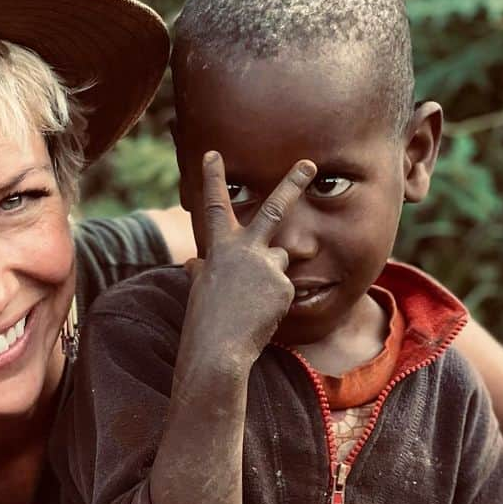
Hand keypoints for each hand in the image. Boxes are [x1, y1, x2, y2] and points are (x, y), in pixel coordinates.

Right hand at [186, 151, 315, 367]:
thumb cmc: (204, 322)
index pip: (215, 206)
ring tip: (251, 304)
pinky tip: (261, 317)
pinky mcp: (283, 285)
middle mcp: (245, 249)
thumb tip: (193, 265)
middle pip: (274, 209)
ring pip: (280, 261)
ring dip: (271, 278)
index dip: (213, 178)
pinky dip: (275, 303)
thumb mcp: (199, 290)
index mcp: (219, 248)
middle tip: (309, 164)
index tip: (213, 154)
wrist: (219, 349)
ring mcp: (267, 265)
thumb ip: (201, 272)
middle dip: (292, 183)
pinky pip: (285, 289)